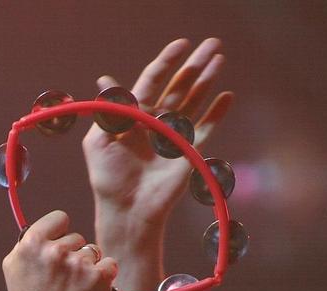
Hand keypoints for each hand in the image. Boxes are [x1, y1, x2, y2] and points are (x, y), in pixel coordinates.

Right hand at [2, 210, 117, 290]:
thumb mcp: (14, 267)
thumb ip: (29, 243)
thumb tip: (46, 227)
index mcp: (32, 243)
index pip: (59, 218)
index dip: (60, 233)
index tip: (58, 248)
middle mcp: (55, 251)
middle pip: (77, 237)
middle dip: (73, 255)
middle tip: (61, 280)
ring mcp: (78, 264)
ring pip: (93, 251)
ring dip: (88, 267)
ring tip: (73, 289)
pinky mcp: (99, 277)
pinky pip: (109, 265)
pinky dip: (104, 278)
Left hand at [83, 37, 233, 226]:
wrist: (127, 209)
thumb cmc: (108, 177)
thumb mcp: (100, 140)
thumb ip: (108, 111)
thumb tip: (105, 79)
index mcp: (134, 115)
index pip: (153, 81)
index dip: (167, 62)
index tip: (181, 45)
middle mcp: (156, 121)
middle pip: (179, 86)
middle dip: (194, 65)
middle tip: (212, 44)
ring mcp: (174, 136)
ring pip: (194, 101)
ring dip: (207, 81)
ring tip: (220, 59)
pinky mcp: (189, 151)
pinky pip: (206, 128)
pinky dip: (217, 113)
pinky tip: (226, 96)